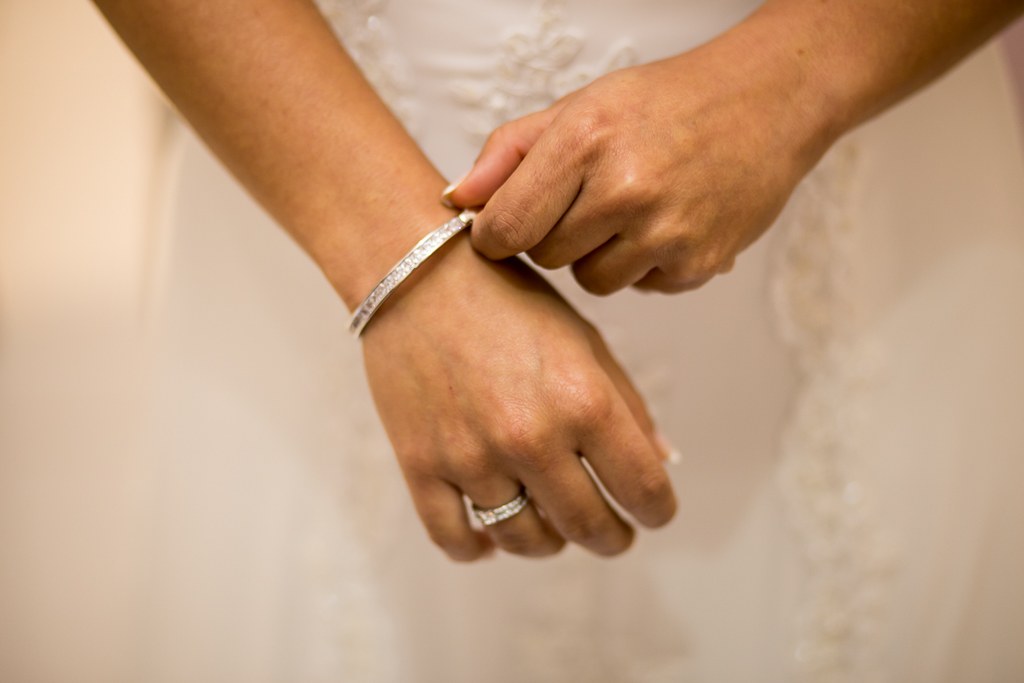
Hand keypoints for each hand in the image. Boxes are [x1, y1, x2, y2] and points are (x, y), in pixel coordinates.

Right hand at [361, 232, 675, 560]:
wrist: (415, 272)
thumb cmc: (508, 299)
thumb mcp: (583, 340)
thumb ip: (627, 404)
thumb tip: (663, 460)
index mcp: (585, 402)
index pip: (643, 489)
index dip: (658, 511)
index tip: (653, 513)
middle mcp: (532, 437)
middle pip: (588, 527)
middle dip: (612, 538)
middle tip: (613, 534)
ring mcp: (472, 457)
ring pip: (525, 540)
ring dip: (550, 543)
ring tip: (555, 530)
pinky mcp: (422, 465)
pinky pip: (454, 537)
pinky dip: (479, 548)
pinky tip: (492, 539)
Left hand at [446, 26, 834, 293]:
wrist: (766, 102)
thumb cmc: (665, 103)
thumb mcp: (582, 107)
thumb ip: (510, 152)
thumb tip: (457, 200)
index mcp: (583, 141)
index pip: (504, 227)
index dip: (496, 234)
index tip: (505, 227)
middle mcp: (623, 188)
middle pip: (546, 257)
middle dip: (556, 234)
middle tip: (590, 199)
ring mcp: (665, 231)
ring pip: (591, 281)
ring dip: (600, 255)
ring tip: (631, 211)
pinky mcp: (697, 264)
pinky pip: (641, 287)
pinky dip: (646, 264)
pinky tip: (668, 222)